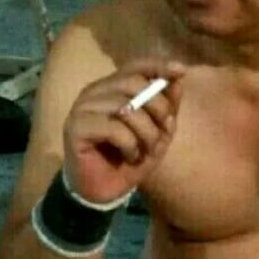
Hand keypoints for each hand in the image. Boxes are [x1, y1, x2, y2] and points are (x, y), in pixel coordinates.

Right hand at [63, 59, 184, 203]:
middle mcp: (95, 91)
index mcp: (112, 87)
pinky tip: (130, 155)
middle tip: (165, 129)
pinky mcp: (76, 127)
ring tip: (148, 149)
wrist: (103, 192)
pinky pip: (114, 128)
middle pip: (133, 83)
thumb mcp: (158, 132)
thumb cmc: (129, 157)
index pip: (136, 66)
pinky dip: (130, 144)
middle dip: (158, 106)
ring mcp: (83, 107)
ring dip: (147, 131)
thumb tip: (178, 81)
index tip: (182, 71)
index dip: (159, 66)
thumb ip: (167, 107)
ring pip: (126, 107)